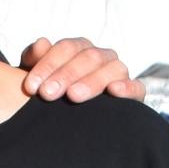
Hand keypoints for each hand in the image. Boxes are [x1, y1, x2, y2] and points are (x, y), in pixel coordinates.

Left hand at [18, 37, 139, 101]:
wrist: (68, 123)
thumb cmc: (51, 94)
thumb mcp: (37, 78)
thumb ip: (35, 60)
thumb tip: (41, 44)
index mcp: (79, 49)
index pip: (67, 48)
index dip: (48, 65)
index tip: (31, 86)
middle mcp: (101, 57)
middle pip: (88, 57)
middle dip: (66, 75)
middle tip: (47, 94)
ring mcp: (119, 74)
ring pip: (113, 68)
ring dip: (92, 81)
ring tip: (73, 96)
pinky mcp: (134, 93)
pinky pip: (136, 86)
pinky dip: (127, 87)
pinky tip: (113, 91)